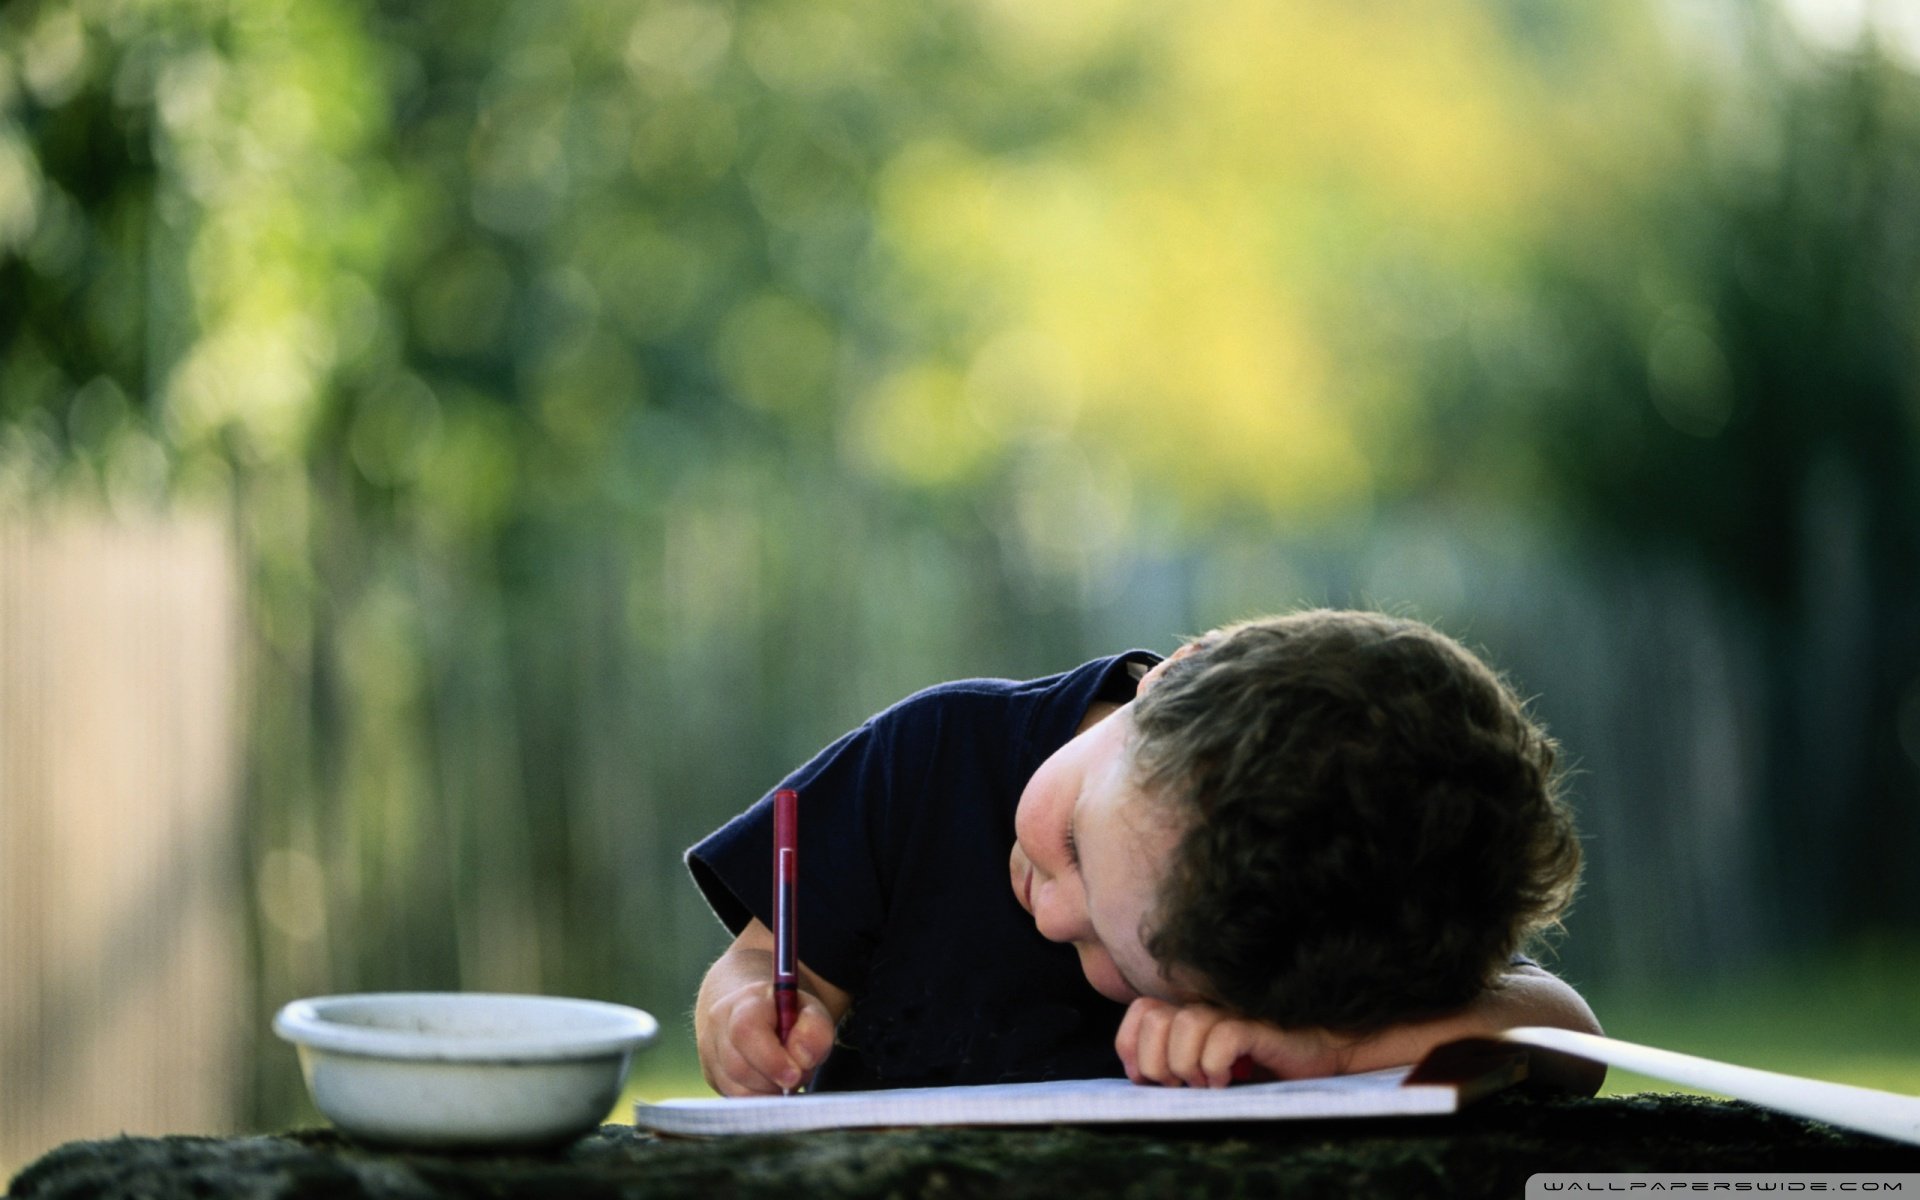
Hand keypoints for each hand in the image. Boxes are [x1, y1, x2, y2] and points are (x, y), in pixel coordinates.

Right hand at [699, 980, 835, 1095]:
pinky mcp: (711, 1075)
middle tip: (796, 1076)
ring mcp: (709, 1051)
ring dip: (767, 1093)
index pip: (746, 1031)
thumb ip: (815, 1030)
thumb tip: (802, 1059)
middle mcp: (719, 1024)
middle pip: (738, 1067)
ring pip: (735, 1089)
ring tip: (783, 1078)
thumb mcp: (811, 1012)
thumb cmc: (788, 1015)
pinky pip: (734, 1099)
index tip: (795, 1075)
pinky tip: (771, 1087)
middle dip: (773, 1081)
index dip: (771, 1059)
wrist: (755, 1012)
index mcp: (745, 1002)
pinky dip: (758, 1099)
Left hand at [1115, 998, 1352, 1087]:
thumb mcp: (1208, 1071)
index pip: (1141, 1011)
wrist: (1323, 1057)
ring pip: (1186, 1024)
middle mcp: (1208, 1007)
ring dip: (1185, 1064)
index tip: (1143, 1080)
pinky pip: (1223, 1036)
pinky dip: (1216, 1064)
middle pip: (1154, 1018)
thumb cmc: (1262, 1070)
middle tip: (1177, 1087)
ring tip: (1203, 1085)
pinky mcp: (1260, 1027)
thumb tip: (1139, 1080)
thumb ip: (1176, 1066)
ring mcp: (1233, 1014)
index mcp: (1190, 1014)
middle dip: (1155, 1062)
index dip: (1130, 1046)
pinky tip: (1225, 1082)